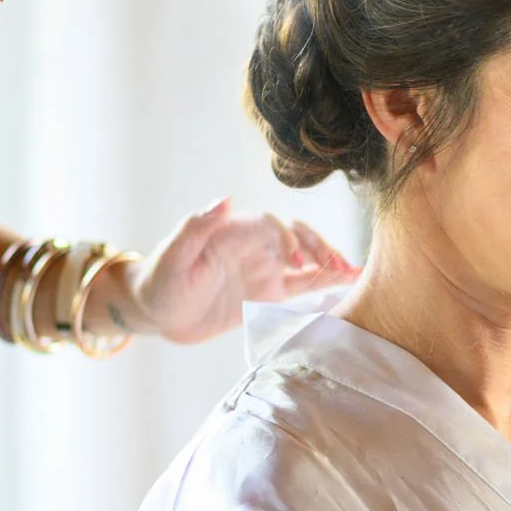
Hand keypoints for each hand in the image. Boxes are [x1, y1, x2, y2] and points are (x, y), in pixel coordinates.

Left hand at [112, 198, 358, 345]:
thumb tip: (224, 197)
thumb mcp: (172, 255)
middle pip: (296, 236)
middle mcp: (255, 245)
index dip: (286, 238)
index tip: (295, 260)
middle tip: (335, 267)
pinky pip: (304, 286)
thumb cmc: (160, 281)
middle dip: (318, 248)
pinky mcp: (270, 292)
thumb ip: (196, 226)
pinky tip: (350, 284)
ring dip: (330, 263)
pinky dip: (327, 283)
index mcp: (233, 230)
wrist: (158, 313)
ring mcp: (266, 268)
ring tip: (352, 274)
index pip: (269, 224)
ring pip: (307, 259)